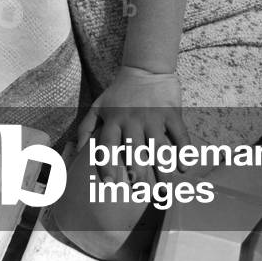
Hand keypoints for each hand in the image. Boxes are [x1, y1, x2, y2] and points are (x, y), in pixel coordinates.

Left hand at [76, 66, 190, 182]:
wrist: (145, 68)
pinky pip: (179, 133)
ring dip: (162, 170)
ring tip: (164, 190)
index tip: (109, 184)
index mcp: (113, 120)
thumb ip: (85, 128)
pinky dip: (183, 150)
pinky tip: (184, 168)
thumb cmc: (119, 93)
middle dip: (138, 173)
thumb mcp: (98, 106)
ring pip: (159, 147)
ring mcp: (153, 116)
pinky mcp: (171, 111)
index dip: (107, 165)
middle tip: (140, 192)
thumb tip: (77, 153)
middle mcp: (132, 119)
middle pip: (135, 151)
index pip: (107, 145)